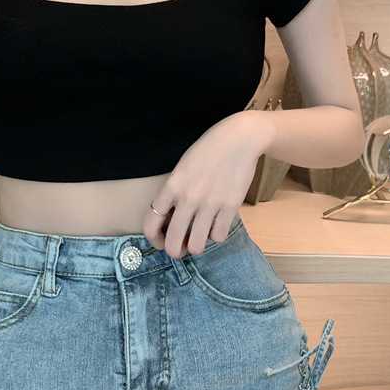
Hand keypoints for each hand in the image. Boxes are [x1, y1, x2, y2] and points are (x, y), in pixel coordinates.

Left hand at [143, 111, 271, 257]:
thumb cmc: (208, 150)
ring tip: (200, 237)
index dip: (154, 240)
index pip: (151, 225)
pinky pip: (219, 235)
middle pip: (173, 242)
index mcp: (171, 187)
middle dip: (175, 251)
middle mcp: (188, 198)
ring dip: (197, 245)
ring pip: (197, 245)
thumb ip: (174, 192)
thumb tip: (171, 218)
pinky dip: (216, 234)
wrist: (239, 139)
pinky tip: (217, 225)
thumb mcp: (182, 168)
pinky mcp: (230, 206)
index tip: (161, 242)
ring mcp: (210, 203)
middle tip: (181, 248)